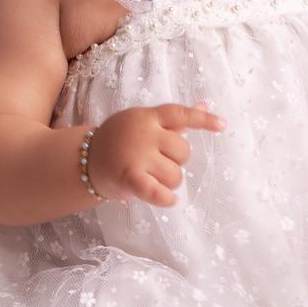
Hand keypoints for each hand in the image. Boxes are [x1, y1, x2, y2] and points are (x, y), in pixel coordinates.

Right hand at [88, 104, 225, 207]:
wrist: (84, 161)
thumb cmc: (120, 141)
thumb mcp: (144, 122)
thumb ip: (174, 119)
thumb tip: (204, 106)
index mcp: (148, 117)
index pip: (180, 114)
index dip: (202, 120)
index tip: (223, 126)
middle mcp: (144, 133)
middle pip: (183, 151)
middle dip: (177, 162)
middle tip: (158, 164)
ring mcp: (136, 155)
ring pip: (175, 175)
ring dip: (169, 183)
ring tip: (152, 179)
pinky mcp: (129, 177)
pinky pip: (157, 192)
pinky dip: (166, 198)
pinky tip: (170, 201)